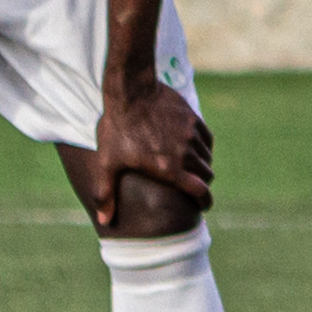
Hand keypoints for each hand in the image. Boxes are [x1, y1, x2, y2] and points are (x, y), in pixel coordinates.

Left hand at [86, 83, 213, 231]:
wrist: (130, 91)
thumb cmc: (117, 129)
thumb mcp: (107, 163)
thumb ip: (106, 194)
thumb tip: (104, 221)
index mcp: (169, 169)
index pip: (200, 191)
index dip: (205, 202)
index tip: (203, 206)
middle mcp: (185, 153)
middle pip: (207, 175)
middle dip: (201, 184)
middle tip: (191, 186)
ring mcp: (191, 135)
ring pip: (206, 157)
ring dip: (201, 165)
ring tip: (189, 167)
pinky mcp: (193, 119)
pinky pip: (206, 139)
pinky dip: (203, 148)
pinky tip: (192, 147)